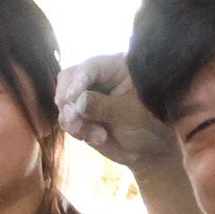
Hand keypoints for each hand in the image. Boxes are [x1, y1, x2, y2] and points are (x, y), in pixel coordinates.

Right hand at [56, 54, 177, 172]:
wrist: (150, 146)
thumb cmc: (150, 122)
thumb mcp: (132, 114)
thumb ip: (105, 107)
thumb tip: (78, 101)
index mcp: (115, 67)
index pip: (90, 67)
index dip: (78, 81)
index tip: (73, 99)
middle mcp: (96, 78)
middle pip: (68, 80)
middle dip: (69, 102)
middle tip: (77, 121)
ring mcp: (85, 96)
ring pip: (64, 102)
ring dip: (73, 121)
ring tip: (98, 136)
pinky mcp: (79, 115)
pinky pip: (66, 119)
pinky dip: (76, 130)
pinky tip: (96, 138)